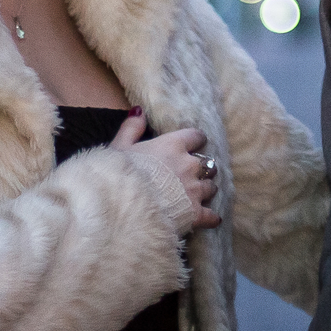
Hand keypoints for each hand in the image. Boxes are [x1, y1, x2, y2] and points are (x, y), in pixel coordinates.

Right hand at [115, 114, 221, 231]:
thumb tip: (139, 111)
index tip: (192, 145)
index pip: (195, 136)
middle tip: (192, 174)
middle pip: (207, 163)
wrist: (122, 208)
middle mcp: (189, 166)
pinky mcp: (196, 214)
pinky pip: (212, 215)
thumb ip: (131, 128)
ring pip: (211, 187)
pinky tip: (210, 219)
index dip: (195, 140)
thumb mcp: (119, 147)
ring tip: (197, 195)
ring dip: (206, 190)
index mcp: (172, 146)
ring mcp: (194, 190)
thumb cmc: (118, 176)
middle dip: (201, 168)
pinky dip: (211, 217)